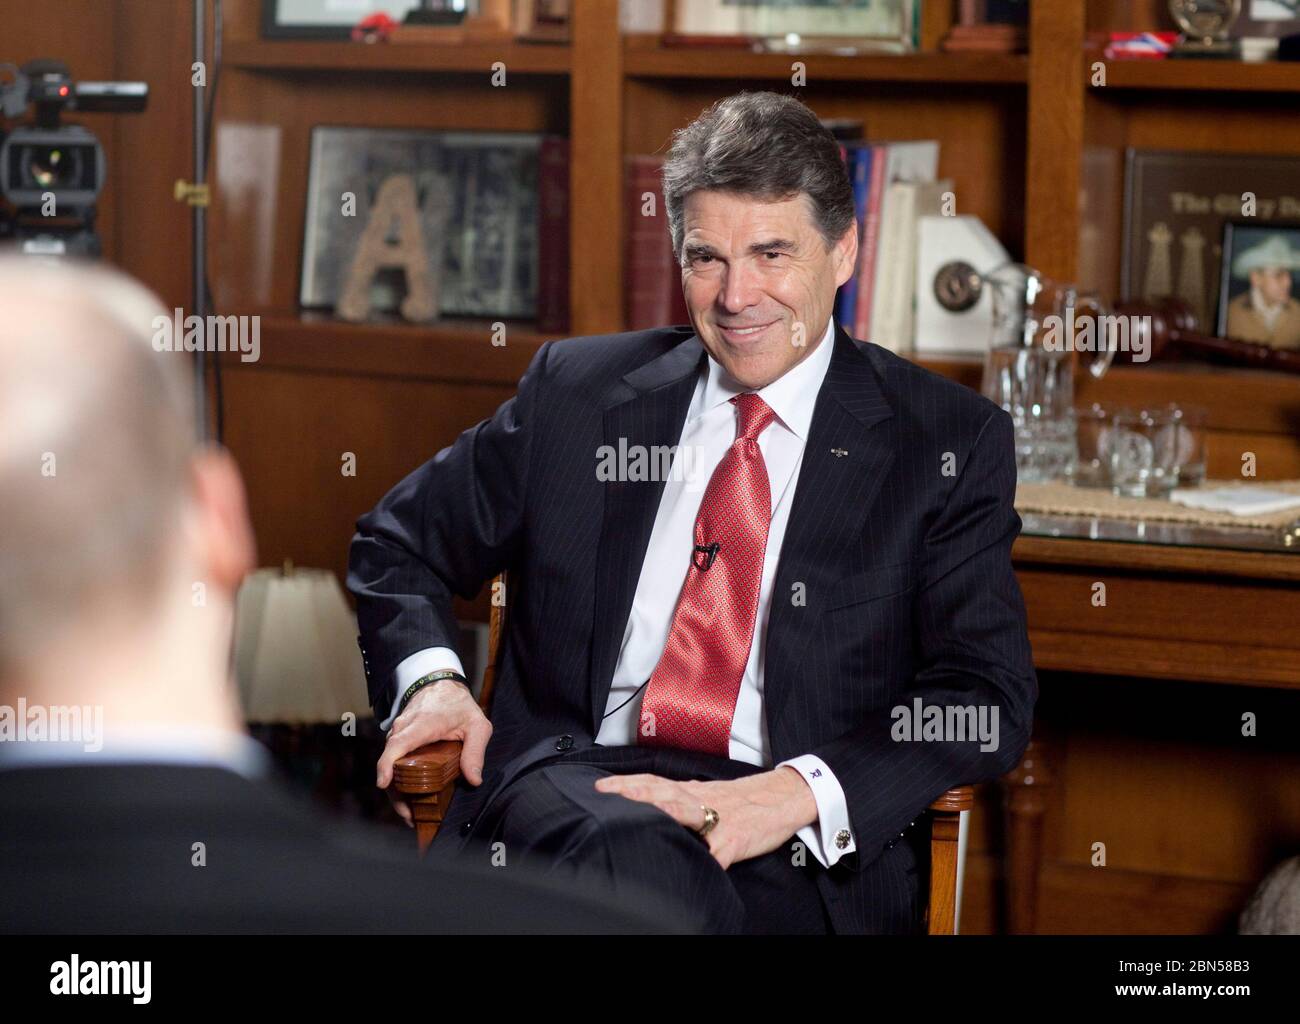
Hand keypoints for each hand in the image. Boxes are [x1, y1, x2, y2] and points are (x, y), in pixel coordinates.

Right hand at [375, 679, 491, 826]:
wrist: (440, 683)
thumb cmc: (459, 705)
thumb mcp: (477, 724)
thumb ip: (476, 751)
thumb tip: (474, 780)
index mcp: (422, 724)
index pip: (397, 744)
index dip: (388, 765)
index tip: (384, 784)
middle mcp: (403, 729)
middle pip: (390, 763)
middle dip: (396, 794)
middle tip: (411, 818)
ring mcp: (397, 733)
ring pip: (389, 765)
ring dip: (397, 791)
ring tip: (413, 815)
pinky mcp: (396, 739)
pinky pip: (392, 761)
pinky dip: (398, 780)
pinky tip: (411, 799)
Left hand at [593, 767, 817, 869]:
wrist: (778, 798)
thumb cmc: (737, 800)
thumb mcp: (703, 794)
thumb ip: (675, 799)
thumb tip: (642, 803)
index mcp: (689, 792)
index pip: (652, 782)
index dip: (625, 783)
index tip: (599, 786)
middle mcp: (699, 801)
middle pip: (664, 793)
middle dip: (637, 794)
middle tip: (611, 796)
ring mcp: (717, 820)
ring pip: (689, 814)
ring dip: (666, 813)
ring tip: (645, 817)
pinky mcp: (735, 840)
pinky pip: (720, 853)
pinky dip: (710, 860)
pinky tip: (700, 866)